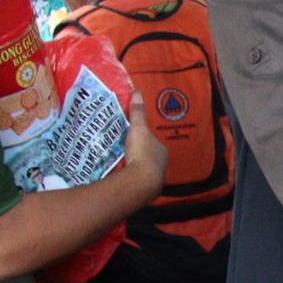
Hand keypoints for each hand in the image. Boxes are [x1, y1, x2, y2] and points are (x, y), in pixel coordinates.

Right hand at [118, 90, 168, 205]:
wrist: (141, 181)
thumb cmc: (142, 152)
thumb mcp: (138, 128)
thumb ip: (137, 112)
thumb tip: (138, 91)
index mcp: (161, 150)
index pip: (151, 141)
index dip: (142, 138)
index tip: (131, 137)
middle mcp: (162, 164)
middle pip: (148, 156)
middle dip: (138, 153)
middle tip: (124, 151)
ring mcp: (155, 178)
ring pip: (144, 169)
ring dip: (134, 167)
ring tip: (121, 164)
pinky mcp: (147, 190)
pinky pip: (138, 181)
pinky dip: (131, 178)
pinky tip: (123, 177)